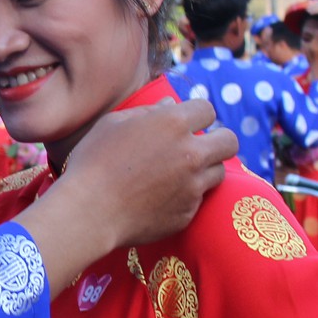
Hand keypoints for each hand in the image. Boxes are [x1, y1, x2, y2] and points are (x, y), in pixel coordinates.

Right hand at [57, 98, 235, 249]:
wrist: (88, 212)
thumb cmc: (93, 161)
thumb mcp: (113, 124)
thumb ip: (147, 112)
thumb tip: (171, 104)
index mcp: (172, 124)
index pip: (207, 109)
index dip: (196, 114)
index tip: (187, 123)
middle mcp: (191, 153)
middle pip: (229, 141)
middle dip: (218, 140)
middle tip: (200, 147)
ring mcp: (192, 186)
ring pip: (219, 173)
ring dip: (204, 170)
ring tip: (179, 174)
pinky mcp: (188, 213)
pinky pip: (198, 199)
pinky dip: (186, 196)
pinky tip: (161, 198)